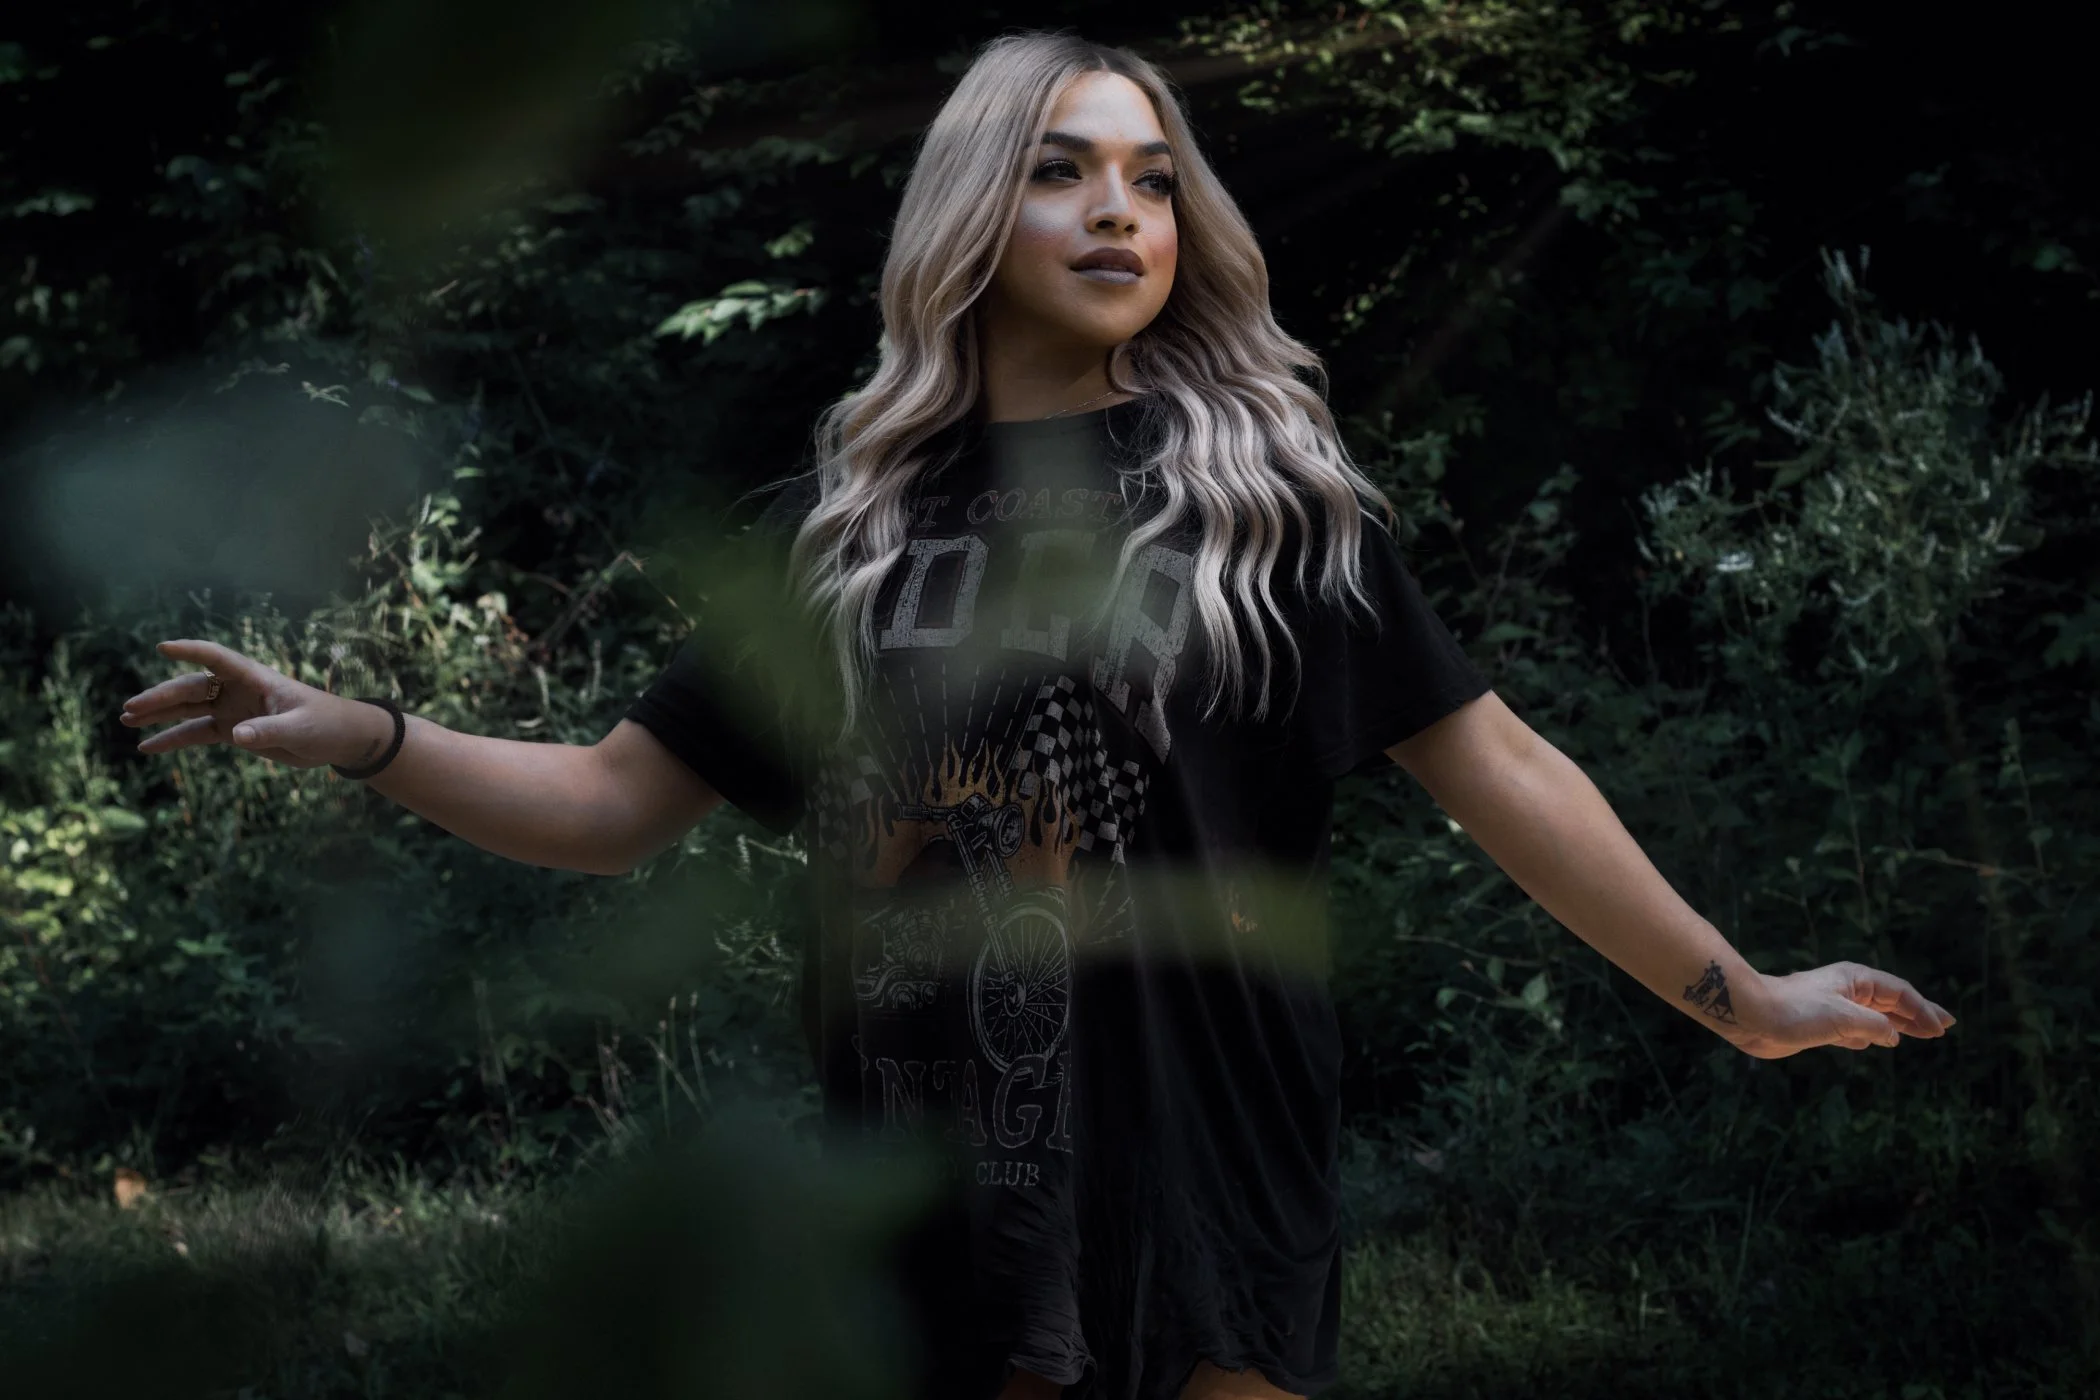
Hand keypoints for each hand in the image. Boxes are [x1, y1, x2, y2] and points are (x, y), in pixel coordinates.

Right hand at [120, 638, 383, 771]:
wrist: (340, 740)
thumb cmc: (326, 724)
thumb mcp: (300, 728)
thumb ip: (269, 730)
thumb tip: (238, 735)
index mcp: (256, 679)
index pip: (217, 658)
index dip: (191, 651)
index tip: (163, 648)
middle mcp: (239, 691)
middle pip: (193, 689)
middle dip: (161, 697)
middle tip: (131, 709)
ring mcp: (234, 710)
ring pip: (189, 710)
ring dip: (159, 715)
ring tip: (127, 721)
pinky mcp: (235, 731)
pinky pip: (198, 733)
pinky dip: (174, 739)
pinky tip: (148, 747)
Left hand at [1725, 961, 1956, 1059]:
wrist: (1750, 1014)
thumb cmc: (1796, 1010)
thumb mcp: (1844, 1018)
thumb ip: (1874, 1026)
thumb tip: (1892, 1035)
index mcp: (1856, 980)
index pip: (1900, 994)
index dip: (1923, 1011)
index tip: (1942, 1029)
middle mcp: (1847, 991)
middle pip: (1891, 1003)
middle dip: (1917, 1015)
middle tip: (1944, 1027)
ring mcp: (1834, 1007)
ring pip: (1874, 1017)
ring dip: (1897, 1025)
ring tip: (1919, 1034)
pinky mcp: (1819, 1025)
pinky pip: (1855, 1029)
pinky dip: (1870, 1036)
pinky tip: (1878, 1043)